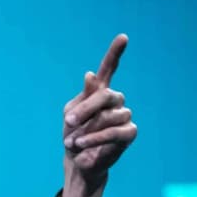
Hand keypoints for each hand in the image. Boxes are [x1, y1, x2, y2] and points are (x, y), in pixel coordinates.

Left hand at [59, 34, 137, 196]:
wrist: (77, 160)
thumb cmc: (73, 134)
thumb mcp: (71, 114)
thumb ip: (83, 97)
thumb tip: (90, 74)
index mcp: (99, 92)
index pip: (109, 69)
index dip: (115, 53)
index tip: (123, 37)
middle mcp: (115, 101)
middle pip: (106, 95)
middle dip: (85, 109)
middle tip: (67, 122)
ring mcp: (124, 116)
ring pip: (109, 116)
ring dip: (86, 129)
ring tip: (73, 141)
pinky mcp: (129, 133)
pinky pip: (114, 132)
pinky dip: (96, 138)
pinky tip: (81, 144)